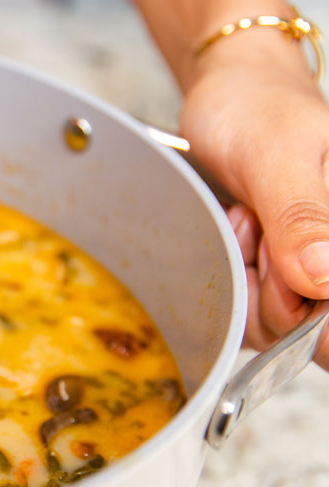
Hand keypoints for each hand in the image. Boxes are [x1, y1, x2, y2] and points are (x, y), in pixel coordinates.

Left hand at [180, 30, 328, 368]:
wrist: (229, 92)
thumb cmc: (258, 106)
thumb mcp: (276, 153)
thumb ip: (301, 215)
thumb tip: (323, 279)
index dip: (306, 308)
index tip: (279, 267)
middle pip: (315, 331)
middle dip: (273, 292)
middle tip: (257, 228)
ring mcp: (318, 266)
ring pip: (284, 325)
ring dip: (250, 281)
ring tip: (248, 220)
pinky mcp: (288, 272)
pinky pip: (261, 310)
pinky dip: (239, 281)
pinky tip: (241, 233)